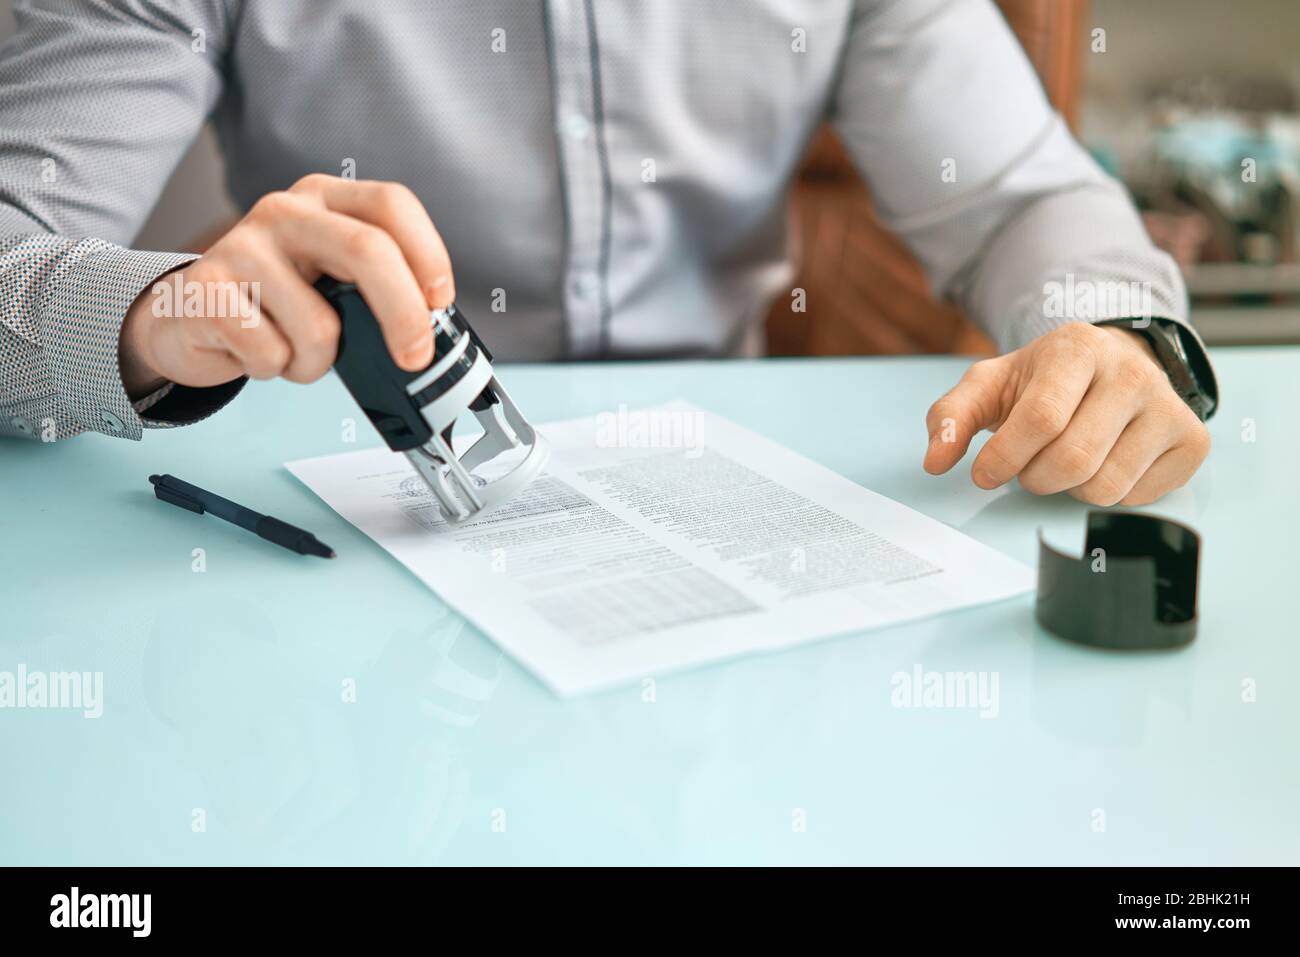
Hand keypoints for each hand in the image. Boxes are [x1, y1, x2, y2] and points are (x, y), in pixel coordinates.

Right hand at [118, 175, 453, 395]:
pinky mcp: (205, 288)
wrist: (187, 317)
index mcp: (326, 199)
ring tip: (292, 349)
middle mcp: (285, 211)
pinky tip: (254, 350)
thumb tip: (430, 334)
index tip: (440, 302)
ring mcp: (242, 245)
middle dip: (404, 315)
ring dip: (317, 363)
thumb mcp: (332, 280)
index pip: (391, 205)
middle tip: (414, 358)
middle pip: (367, 251)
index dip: (428, 254)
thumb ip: (375, 288)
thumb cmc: (276, 304)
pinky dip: (274, 369)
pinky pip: (272, 353)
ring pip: (320, 327)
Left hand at [923, 322, 1209, 505]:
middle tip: (1027, 467)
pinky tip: (1103, 463)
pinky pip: (1137, 498)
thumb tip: (935, 460)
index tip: (985, 472)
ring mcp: (1169, 406)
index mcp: (1078, 348)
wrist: (1109, 365)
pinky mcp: (1192, 441)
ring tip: (1064, 460)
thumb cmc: (1044, 381)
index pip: (1040, 419)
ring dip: (1068, 489)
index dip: (1004, 458)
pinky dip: (1107, 495)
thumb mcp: (990, 386)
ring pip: (1105, 486)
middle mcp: (1132, 372)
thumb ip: (952, 417)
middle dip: (1034, 478)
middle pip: (1073, 460)